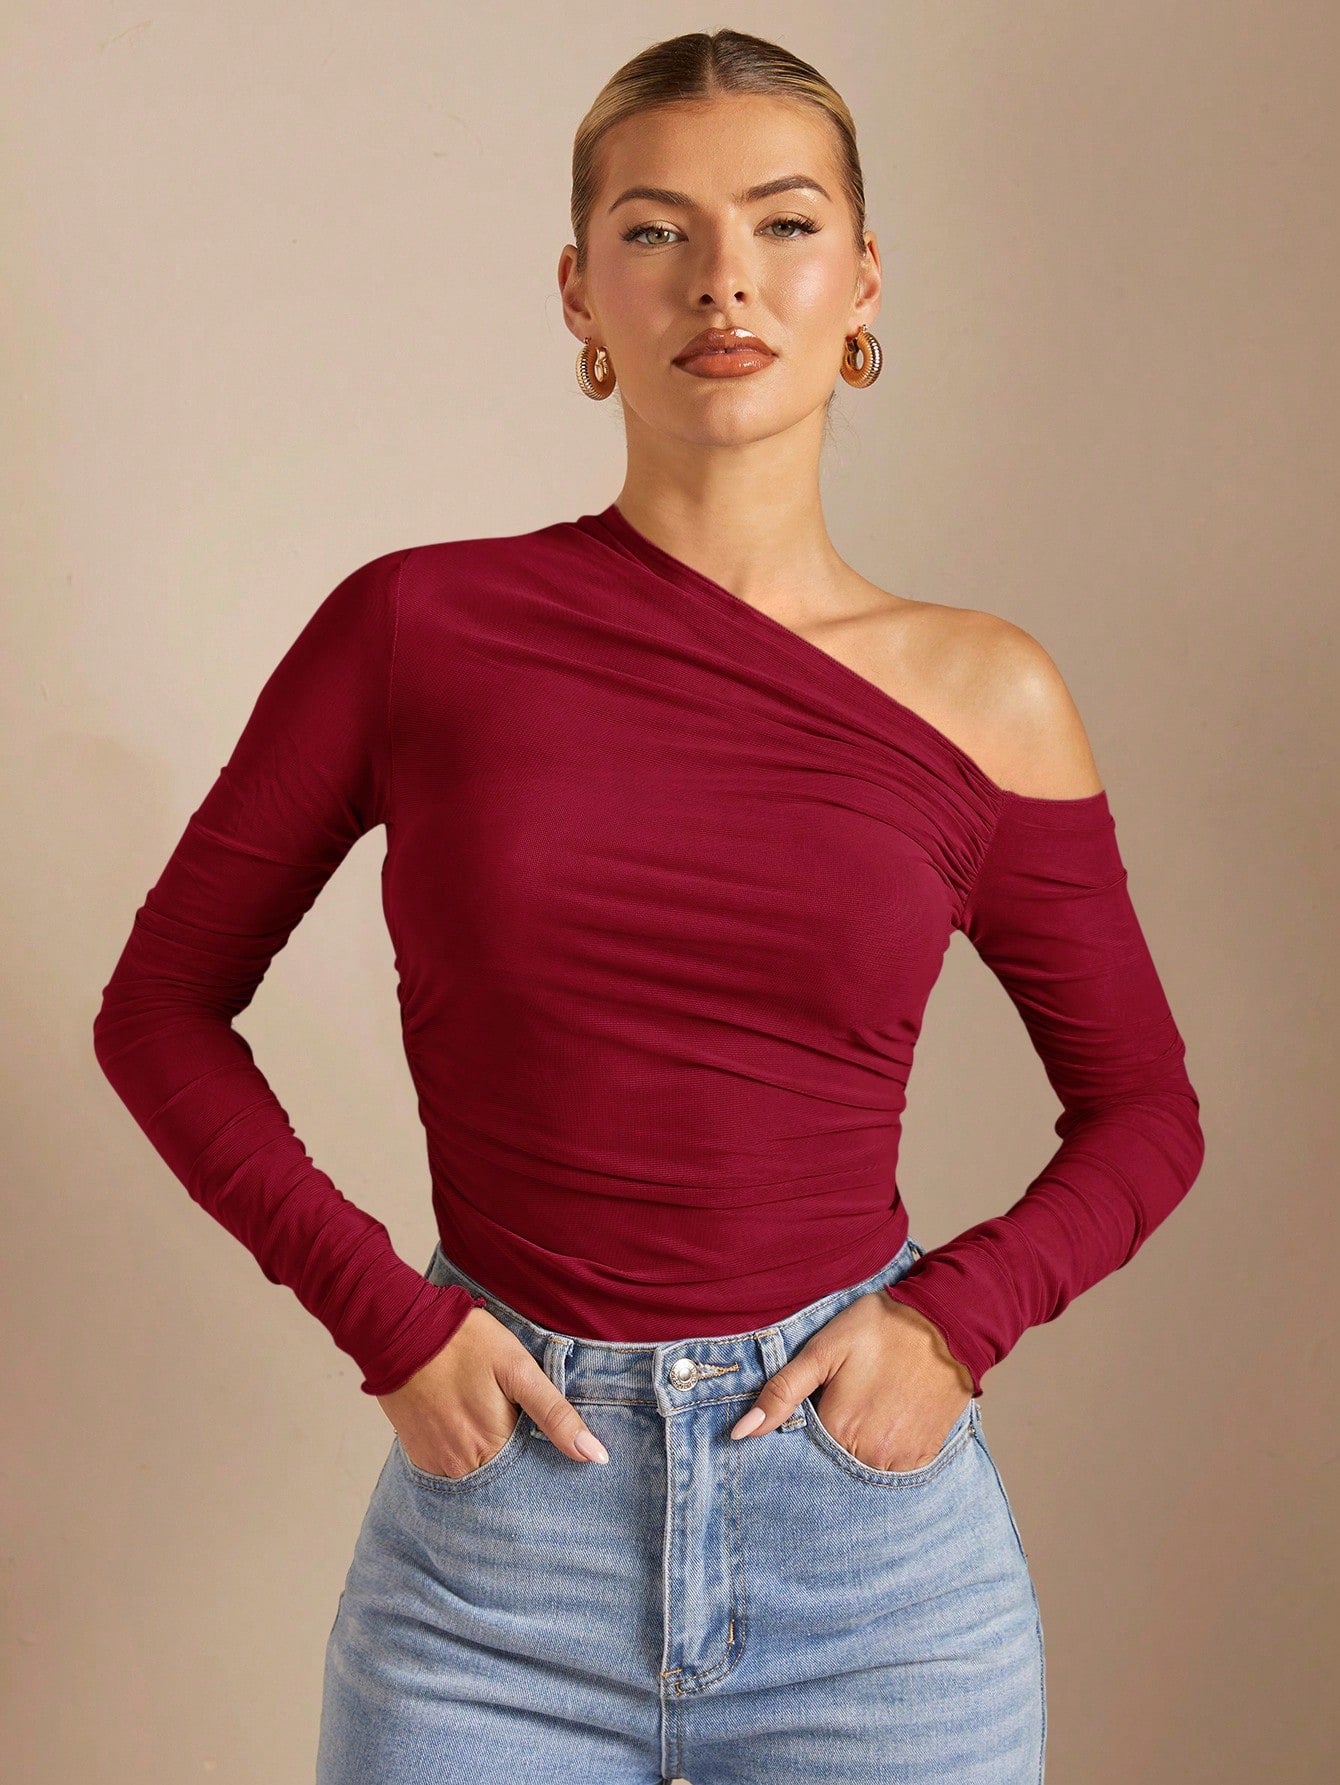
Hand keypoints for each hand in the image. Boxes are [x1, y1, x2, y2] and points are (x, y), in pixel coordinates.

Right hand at [377, 1306, 609, 1477]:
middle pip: (505, 1480)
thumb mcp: (519, 1369)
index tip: (552, 1447)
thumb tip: (595, 1455)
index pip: (533, 1475)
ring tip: (493, 1424)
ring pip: (478, 1475)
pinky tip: (467, 1426)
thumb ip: (555, 1414)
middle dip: (519, 1465)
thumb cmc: (464, 1343)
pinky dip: (465, 1454)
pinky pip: (452, 1469)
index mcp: (494, 1447)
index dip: (546, 1461)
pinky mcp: (419, 1457)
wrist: (402, 1331)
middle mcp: (463, 1467)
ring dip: (492, 1459)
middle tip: (517, 1425)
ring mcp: (437, 1465)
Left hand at [728, 1292, 974, 1470]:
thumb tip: (740, 1433)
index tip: (816, 1402)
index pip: (802, 1449)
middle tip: (845, 1399)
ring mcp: (901, 1462)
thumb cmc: (881, 1328)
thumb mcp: (823, 1350)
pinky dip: (884, 1451)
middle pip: (833, 1460)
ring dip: (857, 1447)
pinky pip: (892, 1468)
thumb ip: (782, 1393)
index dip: (803, 1426)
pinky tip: (886, 1419)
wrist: (946, 1323)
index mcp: (839, 1431)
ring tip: (866, 1407)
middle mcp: (870, 1457)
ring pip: (862, 1467)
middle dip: (829, 1439)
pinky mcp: (924, 1459)